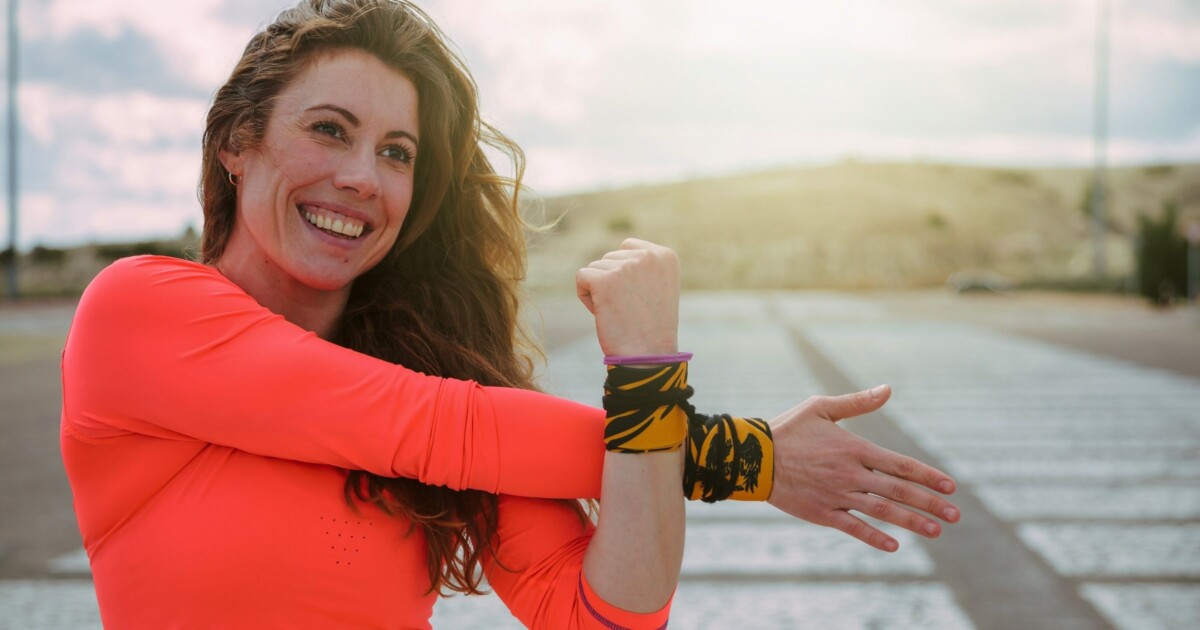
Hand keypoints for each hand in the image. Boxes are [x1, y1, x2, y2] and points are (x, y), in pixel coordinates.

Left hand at [575, 238, 679, 356]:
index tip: (637, 296)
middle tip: (628, 308)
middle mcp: (648, 256)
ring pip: (595, 268)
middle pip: (610, 258)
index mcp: (665, 256)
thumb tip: (613, 257)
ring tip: (619, 312)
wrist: (648, 355)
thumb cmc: (651, 327)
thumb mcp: (658, 287)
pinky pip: (582, 277)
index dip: (624, 273)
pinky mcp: (604, 280)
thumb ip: (641, 267)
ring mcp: (625, 267)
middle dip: (612, 282)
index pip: (627, 247)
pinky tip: (602, 312)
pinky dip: (585, 296)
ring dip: (599, 291)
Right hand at [767, 385, 959, 551]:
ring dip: (911, 522)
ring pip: (881, 511)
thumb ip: (858, 403)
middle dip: (930, 503)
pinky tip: (894, 546)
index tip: (950, 487)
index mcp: (854, 449)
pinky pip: (853, 527)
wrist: (753, 458)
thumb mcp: (821, 408)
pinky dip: (874, 537)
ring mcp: (837, 496)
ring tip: (937, 531)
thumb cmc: (788, 429)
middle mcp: (850, 474)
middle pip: (898, 491)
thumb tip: (888, 389)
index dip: (928, 476)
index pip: (900, 465)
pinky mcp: (822, 513)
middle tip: (955, 515)